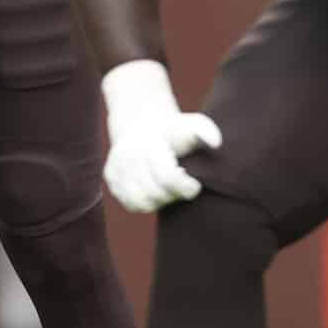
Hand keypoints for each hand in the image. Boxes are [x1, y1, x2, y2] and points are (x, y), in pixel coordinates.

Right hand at [100, 63, 220, 212]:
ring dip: (160, 200)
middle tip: (182, 185)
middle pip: (156, 193)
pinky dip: (146, 203)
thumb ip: (206, 131)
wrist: (142, 123)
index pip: (168, 178)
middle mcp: (128, 156)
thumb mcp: (192, 124)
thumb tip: (216, 144)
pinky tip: (156, 191)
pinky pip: (131, 204)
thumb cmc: (174, 130)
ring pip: (143, 202)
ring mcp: (117, 168)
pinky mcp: (111, 178)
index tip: (195, 184)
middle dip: (174, 193)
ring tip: (168, 188)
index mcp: (149, 144)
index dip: (186, 187)